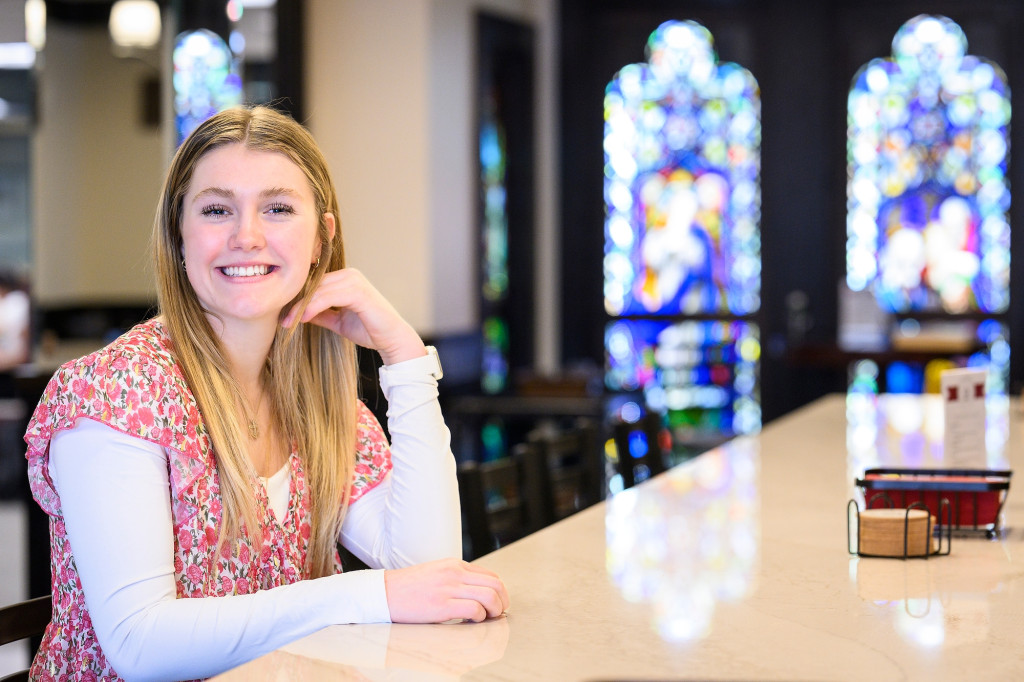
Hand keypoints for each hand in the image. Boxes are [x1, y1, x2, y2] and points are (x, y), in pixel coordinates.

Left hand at [281, 268, 424, 364]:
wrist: (392, 340)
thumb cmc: (369, 329)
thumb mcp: (338, 321)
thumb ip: (321, 313)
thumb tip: (298, 313)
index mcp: (345, 278)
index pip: (315, 283)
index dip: (298, 298)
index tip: (283, 314)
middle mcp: (349, 275)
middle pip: (314, 285)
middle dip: (296, 303)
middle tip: (281, 319)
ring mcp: (354, 281)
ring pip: (318, 290)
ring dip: (301, 307)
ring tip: (288, 322)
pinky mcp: (358, 291)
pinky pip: (328, 297)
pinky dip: (313, 308)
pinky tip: (303, 319)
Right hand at [384, 558, 509, 622]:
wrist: (384, 592)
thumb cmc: (409, 587)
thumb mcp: (437, 573)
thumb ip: (456, 578)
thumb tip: (477, 592)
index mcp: (455, 564)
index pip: (491, 575)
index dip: (500, 592)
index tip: (497, 604)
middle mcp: (455, 573)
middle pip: (495, 585)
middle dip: (502, 601)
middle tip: (498, 613)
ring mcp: (449, 588)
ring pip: (489, 596)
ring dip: (494, 611)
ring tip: (487, 619)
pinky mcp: (442, 605)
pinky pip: (474, 610)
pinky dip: (479, 618)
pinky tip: (471, 622)